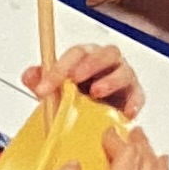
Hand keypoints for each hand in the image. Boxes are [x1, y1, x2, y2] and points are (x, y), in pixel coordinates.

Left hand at [22, 43, 141, 119]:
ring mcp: (123, 77)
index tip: (45, 87)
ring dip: (110, 80)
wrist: (94, 115)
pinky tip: (126, 112)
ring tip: (96, 92)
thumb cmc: (77, 95)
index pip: (76, 54)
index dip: (60, 68)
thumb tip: (30, 75)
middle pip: (105, 54)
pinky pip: (138, 95)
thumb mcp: (56, 89)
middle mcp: (107, 63)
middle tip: (74, 79)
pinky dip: (134, 102)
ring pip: (123, 71)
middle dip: (89, 65)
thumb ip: (42, 80)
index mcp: (86, 57)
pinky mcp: (134, 96)